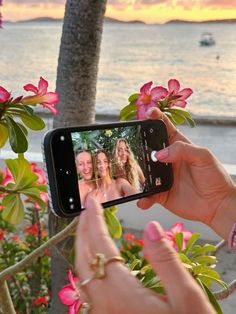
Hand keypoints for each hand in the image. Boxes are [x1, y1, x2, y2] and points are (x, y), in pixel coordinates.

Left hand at [75, 197, 213, 313]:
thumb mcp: (187, 299)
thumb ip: (166, 261)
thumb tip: (151, 227)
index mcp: (123, 294)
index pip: (100, 245)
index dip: (94, 220)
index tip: (92, 201)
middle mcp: (105, 304)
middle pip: (83, 256)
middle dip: (83, 228)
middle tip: (87, 208)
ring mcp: (102, 313)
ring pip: (81, 271)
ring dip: (82, 243)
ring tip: (88, 225)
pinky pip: (87, 285)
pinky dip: (87, 261)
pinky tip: (95, 257)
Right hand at [137, 107, 235, 238]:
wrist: (217, 204)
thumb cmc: (215, 177)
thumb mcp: (203, 156)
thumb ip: (182, 150)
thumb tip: (159, 155)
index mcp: (178, 146)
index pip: (164, 128)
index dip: (155, 119)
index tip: (148, 113)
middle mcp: (168, 160)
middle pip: (148, 149)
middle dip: (139, 145)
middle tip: (133, 147)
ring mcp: (162, 177)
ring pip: (144, 172)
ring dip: (137, 174)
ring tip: (132, 178)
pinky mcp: (161, 194)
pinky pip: (147, 194)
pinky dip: (143, 198)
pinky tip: (142, 200)